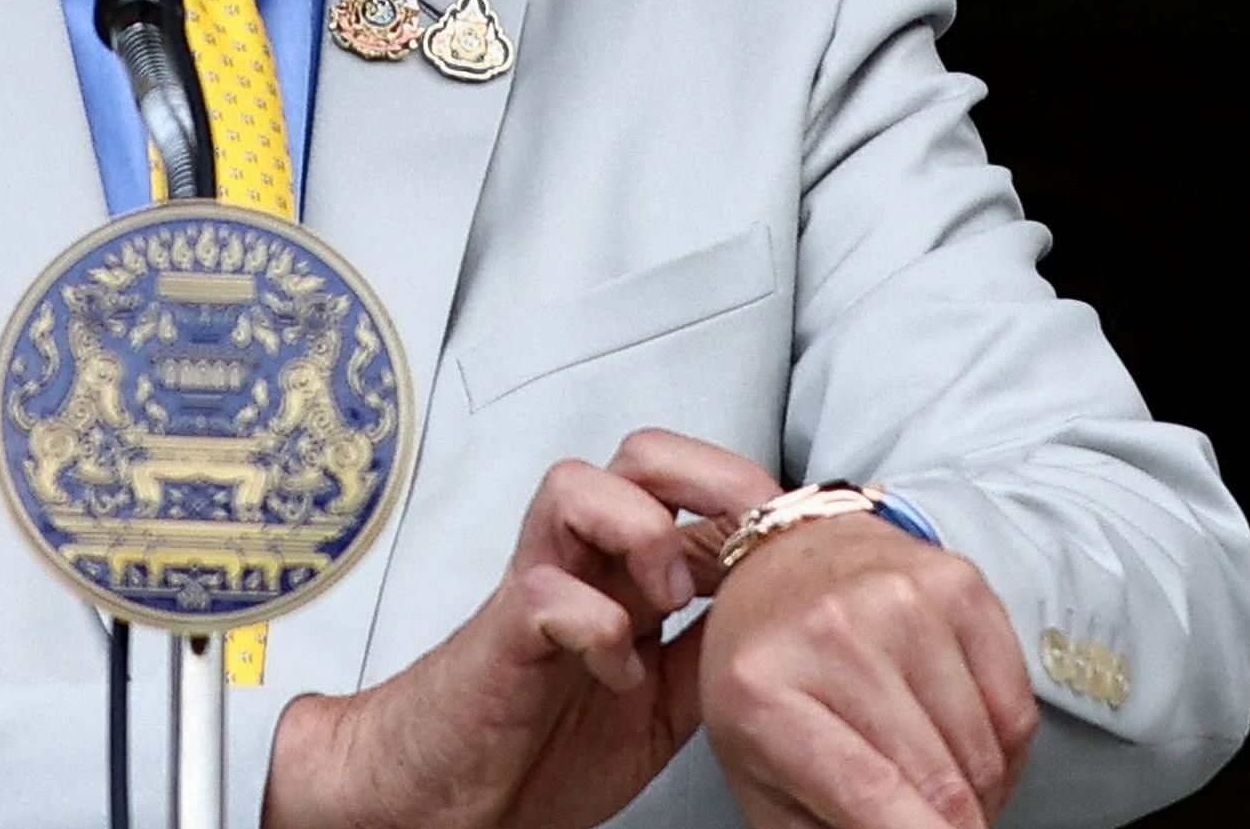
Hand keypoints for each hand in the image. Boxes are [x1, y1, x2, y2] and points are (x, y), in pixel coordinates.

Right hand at [266, 430, 781, 828]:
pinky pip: (543, 593)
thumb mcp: (662, 701)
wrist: (443, 793)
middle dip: (707, 475)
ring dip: (641, 529)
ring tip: (668, 600)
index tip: (806, 541)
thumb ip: (710, 650)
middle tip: (749, 531)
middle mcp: (581, 563)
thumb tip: (788, 617)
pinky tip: (618, 673)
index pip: (694, 486)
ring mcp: (536, 590)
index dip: (755, 499)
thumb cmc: (541, 744)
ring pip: (576, 486)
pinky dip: (595, 626)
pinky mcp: (499, 637)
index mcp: (626, 572)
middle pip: (639, 455)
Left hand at [699, 510, 1038, 828]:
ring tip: (934, 779)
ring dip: (976, 791)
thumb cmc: (768, 667)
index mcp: (762, 687)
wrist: (788, 559)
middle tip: (928, 825)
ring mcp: (903, 600)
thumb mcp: (755, 767)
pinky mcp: (961, 584)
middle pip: (939, 781)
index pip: (868, 792)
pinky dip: (1002, 750)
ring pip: (984, 752)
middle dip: (951, 827)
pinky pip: (1016, 710)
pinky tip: (963, 740)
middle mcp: (833, 630)